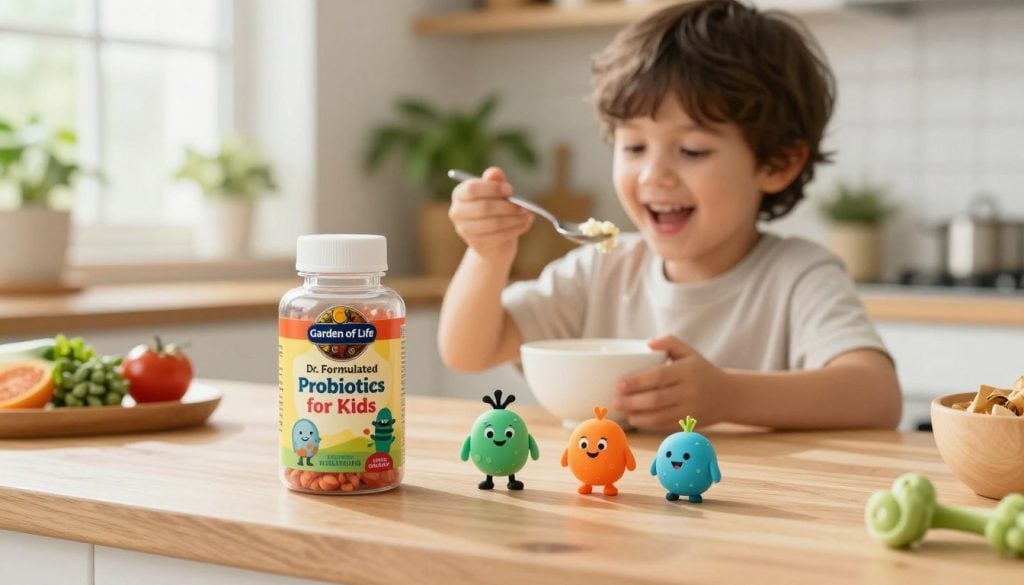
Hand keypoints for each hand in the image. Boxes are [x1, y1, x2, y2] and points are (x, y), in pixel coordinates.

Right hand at [449, 166, 532, 264]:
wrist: (493, 240)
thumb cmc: (494, 209)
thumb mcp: (495, 193)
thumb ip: (495, 181)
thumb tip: (495, 172)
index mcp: (460, 194)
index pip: (472, 189)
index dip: (492, 188)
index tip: (510, 189)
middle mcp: (457, 212)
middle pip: (483, 208)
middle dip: (507, 206)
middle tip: (524, 206)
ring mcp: (465, 230)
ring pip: (493, 224)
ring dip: (514, 219)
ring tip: (528, 215)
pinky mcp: (477, 244)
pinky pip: (499, 236)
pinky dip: (515, 229)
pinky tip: (525, 224)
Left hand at [612, 336, 732, 430]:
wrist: (729, 396)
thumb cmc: (702, 370)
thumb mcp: (690, 352)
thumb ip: (670, 342)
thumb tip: (648, 343)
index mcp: (688, 371)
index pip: (658, 377)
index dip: (636, 381)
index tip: (618, 384)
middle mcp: (690, 391)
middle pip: (656, 399)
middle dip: (631, 402)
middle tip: (614, 401)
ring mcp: (690, 410)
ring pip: (659, 416)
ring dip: (637, 415)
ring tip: (622, 411)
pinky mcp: (689, 423)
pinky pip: (665, 425)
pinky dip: (648, 424)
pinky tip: (635, 419)